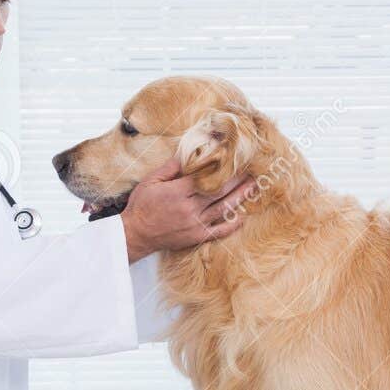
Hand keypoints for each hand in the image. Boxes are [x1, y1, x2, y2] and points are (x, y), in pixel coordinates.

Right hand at [120, 160, 256, 260]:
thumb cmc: (142, 205)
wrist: (135, 234)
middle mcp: (190, 208)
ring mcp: (195, 224)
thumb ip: (172, 167)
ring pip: (224, 208)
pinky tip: (243, 216)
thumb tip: (189, 153)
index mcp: (178, 192)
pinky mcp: (197, 236)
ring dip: (241, 197)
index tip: (233, 158)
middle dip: (237, 179)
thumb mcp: (152, 181)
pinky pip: (219, 231)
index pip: (206, 175)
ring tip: (254, 187)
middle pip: (220, 191)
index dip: (221, 166)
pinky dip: (232, 224)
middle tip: (252, 169)